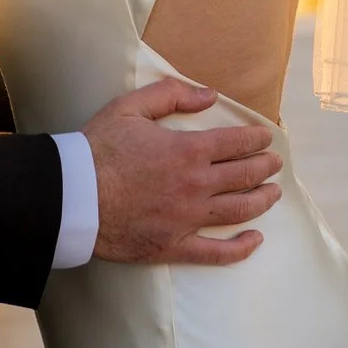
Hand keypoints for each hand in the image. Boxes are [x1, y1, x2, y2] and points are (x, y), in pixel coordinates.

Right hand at [83, 78, 281, 265]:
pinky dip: (241, 248)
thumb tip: (209, 95)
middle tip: (274, 163)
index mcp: (188, 150)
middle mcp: (196, 186)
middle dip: (265, 167)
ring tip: (273, 193)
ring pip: (240, 211)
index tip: (266, 137)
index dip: (256, 139)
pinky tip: (255, 240)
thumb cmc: (99, 149)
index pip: (236, 143)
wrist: (73, 196)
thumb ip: (171, 94)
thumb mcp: (130, 106)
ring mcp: (189, 219)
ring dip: (262, 200)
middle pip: (245, 176)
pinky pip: (217, 252)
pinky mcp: (175, 246)